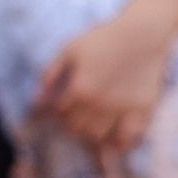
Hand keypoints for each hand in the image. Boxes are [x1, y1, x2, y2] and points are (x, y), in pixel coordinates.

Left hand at [40, 8, 170, 150]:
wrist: (141, 34)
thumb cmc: (102, 39)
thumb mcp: (69, 50)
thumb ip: (50, 75)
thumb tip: (34, 100)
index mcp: (80, 88)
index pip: (60, 114)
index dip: (55, 113)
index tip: (59, 108)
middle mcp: (100, 103)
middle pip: (77, 129)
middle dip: (70, 125)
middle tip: (73, 118)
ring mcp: (122, 109)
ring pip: (99, 137)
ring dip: (89, 135)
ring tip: (89, 125)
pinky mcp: (143, 110)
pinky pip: (129, 137)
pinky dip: (119, 143)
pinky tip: (113, 138)